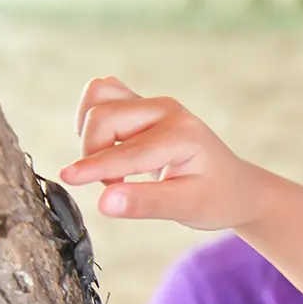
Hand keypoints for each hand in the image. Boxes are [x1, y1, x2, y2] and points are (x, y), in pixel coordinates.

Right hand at [59, 76, 269, 229]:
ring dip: (91, 134)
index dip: (94, 167)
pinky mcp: (142, 105)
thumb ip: (145, 204)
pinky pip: (103, 95)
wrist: (235, 187)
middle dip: (95, 155)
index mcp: (182, 134)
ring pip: (99, 100)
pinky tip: (106, 147)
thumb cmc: (215, 199)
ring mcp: (153, 104)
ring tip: (112, 167)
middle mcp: (166, 110)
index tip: (67, 178)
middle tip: (116, 186)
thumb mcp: (187, 208)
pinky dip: (92, 118)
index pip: (126, 151)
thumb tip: (104, 202)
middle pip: (104, 117)